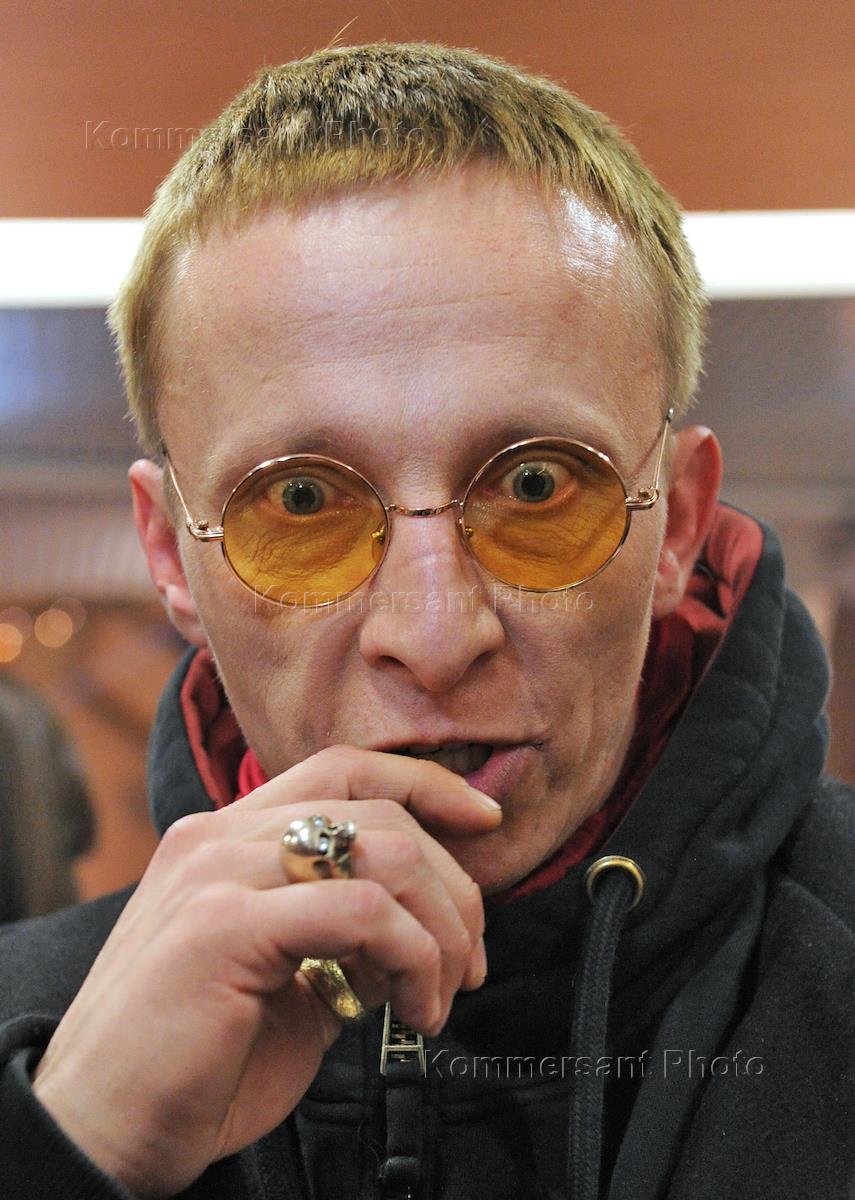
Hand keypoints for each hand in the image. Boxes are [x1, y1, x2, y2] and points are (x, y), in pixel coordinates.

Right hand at [31, 746, 499, 1198]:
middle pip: (377, 810)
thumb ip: (344, 937)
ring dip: (440, 927)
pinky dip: (413, 958)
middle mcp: (217, 837)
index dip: (423, 784)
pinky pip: (360, 912)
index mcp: (226, 838)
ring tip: (441, 996)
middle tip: (471, 960)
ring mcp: (216, 873)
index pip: (341, 771)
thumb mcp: (286, 981)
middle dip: (452, 884)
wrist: (102, 1131)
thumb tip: (426, 926)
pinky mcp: (222, 925)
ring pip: (381, 851)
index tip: (485, 820)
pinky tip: (412, 1011)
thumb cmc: (197, 1063)